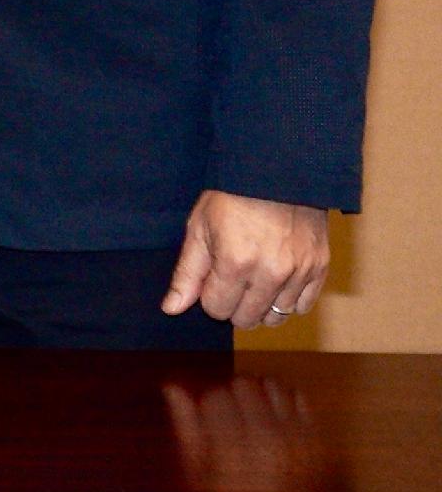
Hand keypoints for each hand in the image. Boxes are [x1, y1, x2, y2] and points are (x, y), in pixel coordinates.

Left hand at [163, 189, 329, 329]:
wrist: (276, 172)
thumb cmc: (231, 198)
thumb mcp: (199, 229)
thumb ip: (187, 274)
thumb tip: (171, 309)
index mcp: (235, 262)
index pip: (217, 309)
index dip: (209, 296)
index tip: (212, 278)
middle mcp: (271, 272)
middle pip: (247, 318)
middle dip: (233, 305)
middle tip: (232, 280)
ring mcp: (299, 271)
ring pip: (276, 317)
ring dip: (261, 306)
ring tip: (254, 281)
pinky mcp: (320, 266)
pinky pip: (303, 306)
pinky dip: (288, 301)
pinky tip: (276, 284)